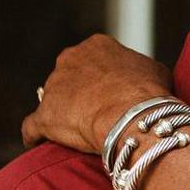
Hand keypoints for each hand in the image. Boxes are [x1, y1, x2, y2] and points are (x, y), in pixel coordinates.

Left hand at [21, 34, 173, 153]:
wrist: (131, 115)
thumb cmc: (148, 92)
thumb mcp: (156, 71)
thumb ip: (142, 71)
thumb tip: (144, 80)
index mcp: (97, 46)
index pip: (95, 60)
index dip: (104, 79)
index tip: (113, 94)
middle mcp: (70, 59)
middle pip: (70, 76)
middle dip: (80, 93)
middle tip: (97, 112)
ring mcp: (53, 86)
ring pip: (53, 100)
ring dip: (63, 114)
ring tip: (78, 133)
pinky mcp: (43, 115)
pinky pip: (33, 126)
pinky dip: (37, 134)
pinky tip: (41, 143)